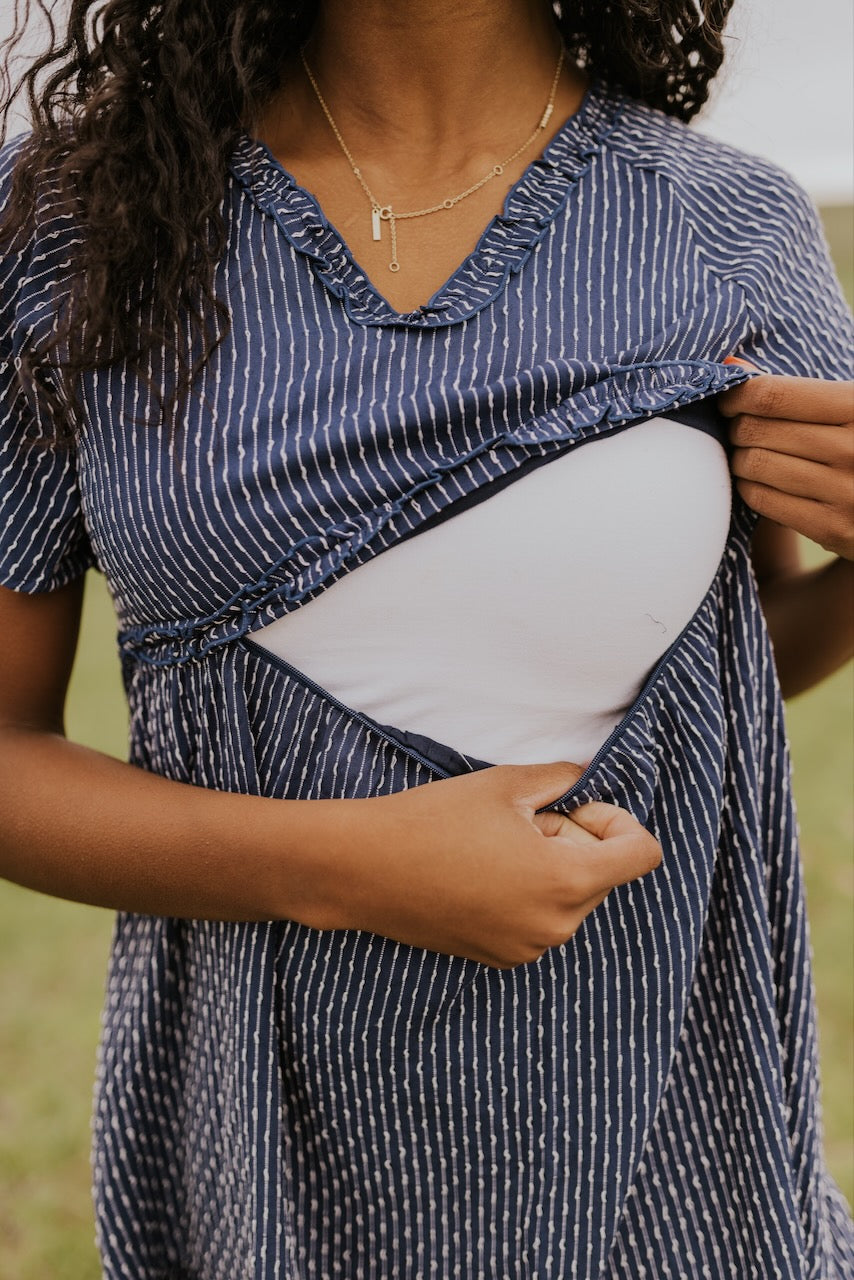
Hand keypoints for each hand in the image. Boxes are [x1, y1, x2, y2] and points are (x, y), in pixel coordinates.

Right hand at [329, 762, 661, 970]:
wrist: (365, 867)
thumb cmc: (434, 819)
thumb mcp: (508, 783)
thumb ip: (565, 778)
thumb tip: (588, 782)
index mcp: (567, 881)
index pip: (642, 854)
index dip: (616, 820)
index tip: (572, 808)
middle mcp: (557, 925)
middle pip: (604, 874)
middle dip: (576, 841)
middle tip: (519, 821)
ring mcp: (529, 948)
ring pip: (571, 897)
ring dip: (551, 868)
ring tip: (494, 848)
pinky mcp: (502, 958)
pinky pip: (541, 920)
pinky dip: (527, 894)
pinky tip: (479, 873)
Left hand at [717, 357, 853, 559]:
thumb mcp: (843, 408)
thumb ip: (791, 391)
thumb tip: (730, 367)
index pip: (772, 396)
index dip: (737, 395)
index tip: (728, 399)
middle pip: (757, 430)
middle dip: (737, 428)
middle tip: (739, 430)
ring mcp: (846, 491)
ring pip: (755, 464)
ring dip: (739, 458)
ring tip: (747, 454)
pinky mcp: (833, 528)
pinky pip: (762, 499)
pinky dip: (748, 486)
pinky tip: (756, 480)